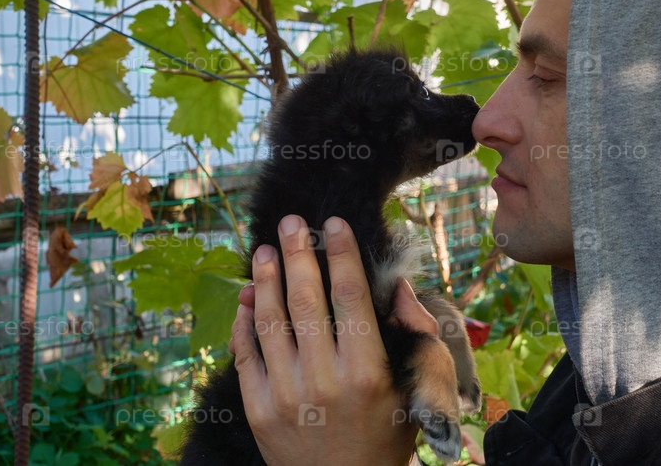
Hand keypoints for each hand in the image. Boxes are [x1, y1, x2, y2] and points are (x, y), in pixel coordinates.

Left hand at [230, 215, 436, 465]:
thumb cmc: (387, 437)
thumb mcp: (417, 388)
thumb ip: (415, 334)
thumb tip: (397, 287)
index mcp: (367, 370)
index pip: (349, 295)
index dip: (340, 253)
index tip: (333, 224)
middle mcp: (323, 379)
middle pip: (305, 298)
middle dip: (297, 252)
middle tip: (291, 222)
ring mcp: (285, 394)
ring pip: (270, 320)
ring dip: (266, 279)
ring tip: (265, 250)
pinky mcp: (258, 409)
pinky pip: (245, 354)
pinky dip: (243, 321)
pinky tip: (247, 296)